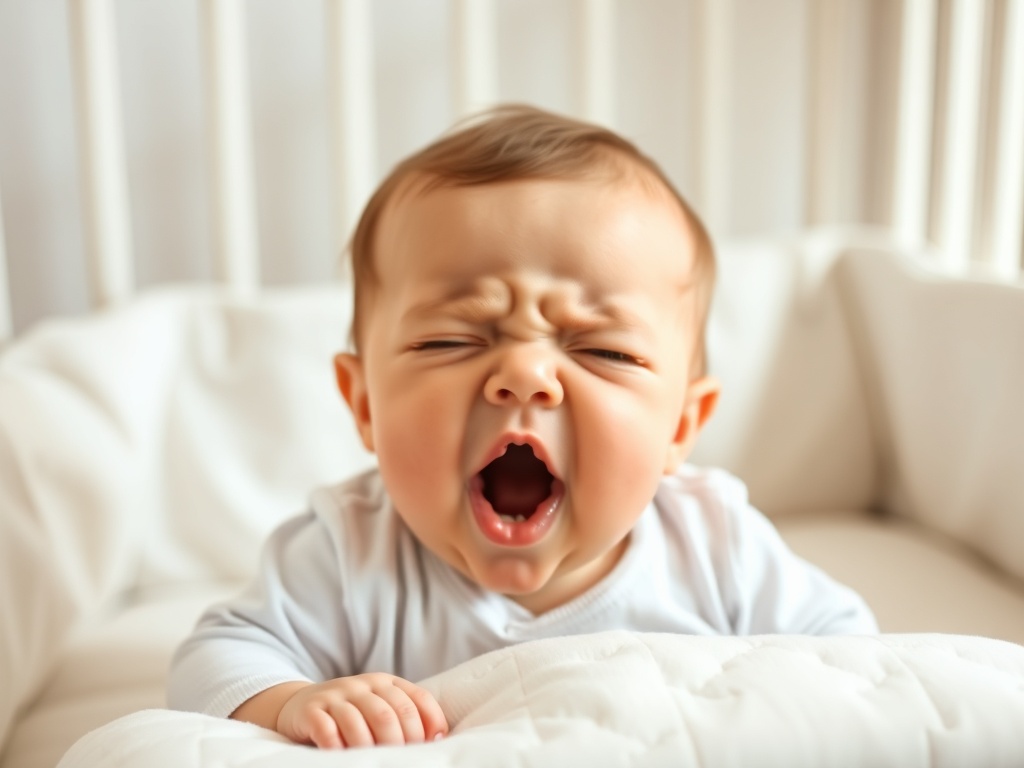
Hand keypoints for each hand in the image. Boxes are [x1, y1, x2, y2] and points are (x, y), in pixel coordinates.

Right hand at [276, 674, 447, 748]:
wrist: (299, 704)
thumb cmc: (350, 713)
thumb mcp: (378, 707)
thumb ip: (404, 717)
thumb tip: (439, 739)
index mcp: (385, 683)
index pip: (416, 699)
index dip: (429, 724)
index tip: (430, 746)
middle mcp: (362, 685)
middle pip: (388, 713)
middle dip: (398, 742)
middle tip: (399, 760)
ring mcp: (335, 696)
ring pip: (358, 721)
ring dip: (367, 748)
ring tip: (372, 762)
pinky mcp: (311, 711)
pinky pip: (326, 729)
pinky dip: (337, 747)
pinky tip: (342, 758)